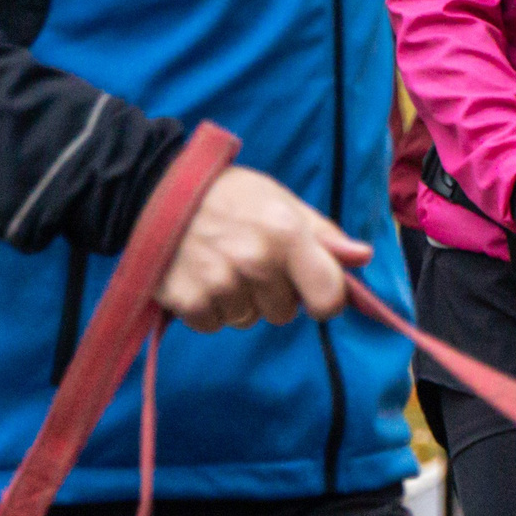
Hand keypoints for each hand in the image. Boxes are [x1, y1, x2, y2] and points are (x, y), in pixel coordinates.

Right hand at [155, 165, 370, 330]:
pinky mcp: (188, 300)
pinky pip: (213, 325)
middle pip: (284, 313)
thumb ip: (323, 234)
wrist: (152, 190)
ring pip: (247, 320)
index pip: (329, 298)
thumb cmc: (227, 194)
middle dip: (273, 294)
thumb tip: (362, 257)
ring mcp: (220, 283)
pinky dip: (208, 309)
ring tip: (220, 265)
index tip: (311, 289)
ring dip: (238, 301)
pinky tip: (199, 277)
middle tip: (249, 260)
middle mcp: (256, 261)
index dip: (323, 298)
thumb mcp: (280, 201)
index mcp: (287, 234)